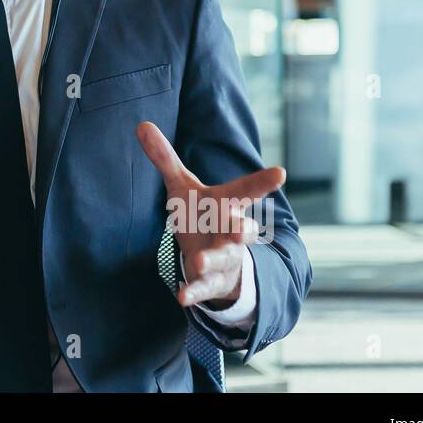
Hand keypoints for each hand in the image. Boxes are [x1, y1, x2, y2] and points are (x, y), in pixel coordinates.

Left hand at [136, 121, 284, 310]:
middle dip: (243, 229)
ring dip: (213, 259)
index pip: (246, 190)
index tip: (281, 173)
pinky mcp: (212, 281)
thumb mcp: (182, 185)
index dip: (263, 182)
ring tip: (199, 262)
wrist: (213, 256)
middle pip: (244, 229)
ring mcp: (225, 257)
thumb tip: (141, 125)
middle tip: (243, 228)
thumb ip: (164, 158)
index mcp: (227, 204)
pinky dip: (194, 292)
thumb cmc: (201, 214)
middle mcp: (232, 231)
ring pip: (225, 259)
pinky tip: (181, 297)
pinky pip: (204, 288)